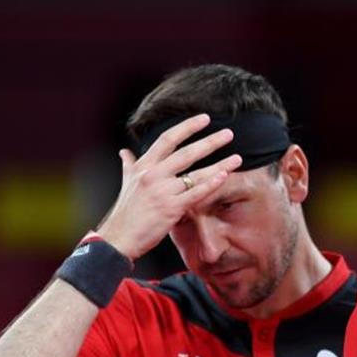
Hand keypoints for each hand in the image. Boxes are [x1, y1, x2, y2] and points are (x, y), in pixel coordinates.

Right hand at [97, 114, 242, 259]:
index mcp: (143, 166)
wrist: (119, 237)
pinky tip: (224, 176)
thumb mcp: (126, 183)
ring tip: (237, 158)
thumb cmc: (126, 211)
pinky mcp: (171, 208)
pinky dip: (210, 184)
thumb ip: (129, 165)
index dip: (187, 127)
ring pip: (195, 173)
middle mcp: (153, 175)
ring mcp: (162, 191)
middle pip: (186, 152)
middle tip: (228, 134)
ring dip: (219, 164)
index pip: (167, 139)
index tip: (204, 118)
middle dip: (210, 142)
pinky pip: (195, 193)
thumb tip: (124, 152)